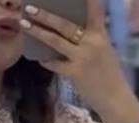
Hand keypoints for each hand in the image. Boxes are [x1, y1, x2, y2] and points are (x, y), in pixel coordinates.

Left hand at [20, 0, 138, 122]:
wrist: (114, 98)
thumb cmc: (108, 72)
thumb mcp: (104, 48)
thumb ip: (92, 35)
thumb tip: (71, 27)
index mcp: (100, 33)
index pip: (95, 9)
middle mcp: (91, 42)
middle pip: (64, 24)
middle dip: (45, 15)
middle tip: (29, 7)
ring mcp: (82, 57)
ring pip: (56, 41)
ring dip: (38, 32)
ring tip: (24, 24)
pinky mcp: (75, 73)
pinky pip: (55, 64)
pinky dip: (47, 61)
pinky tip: (39, 58)